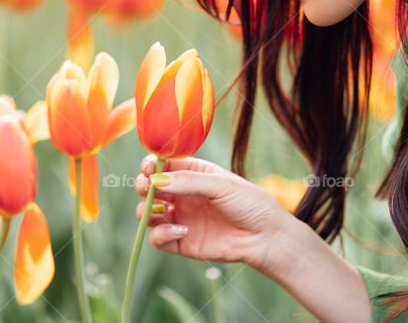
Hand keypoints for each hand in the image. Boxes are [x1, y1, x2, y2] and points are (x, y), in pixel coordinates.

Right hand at [134, 154, 296, 274]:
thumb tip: (155, 180)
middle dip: (142, 186)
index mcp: (192, 174)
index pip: (162, 166)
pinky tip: (181, 229)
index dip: (150, 165)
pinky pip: (157, 238)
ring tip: (167, 210)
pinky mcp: (181, 242)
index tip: (149, 168)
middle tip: (149, 189)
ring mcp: (180, 218)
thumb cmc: (249, 203)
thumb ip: (188, 182)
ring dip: (148, 211)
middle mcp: (182, 195)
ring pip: (147, 213)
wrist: (266, 237)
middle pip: (148, 188)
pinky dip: (161, 234)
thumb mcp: (220, 185)